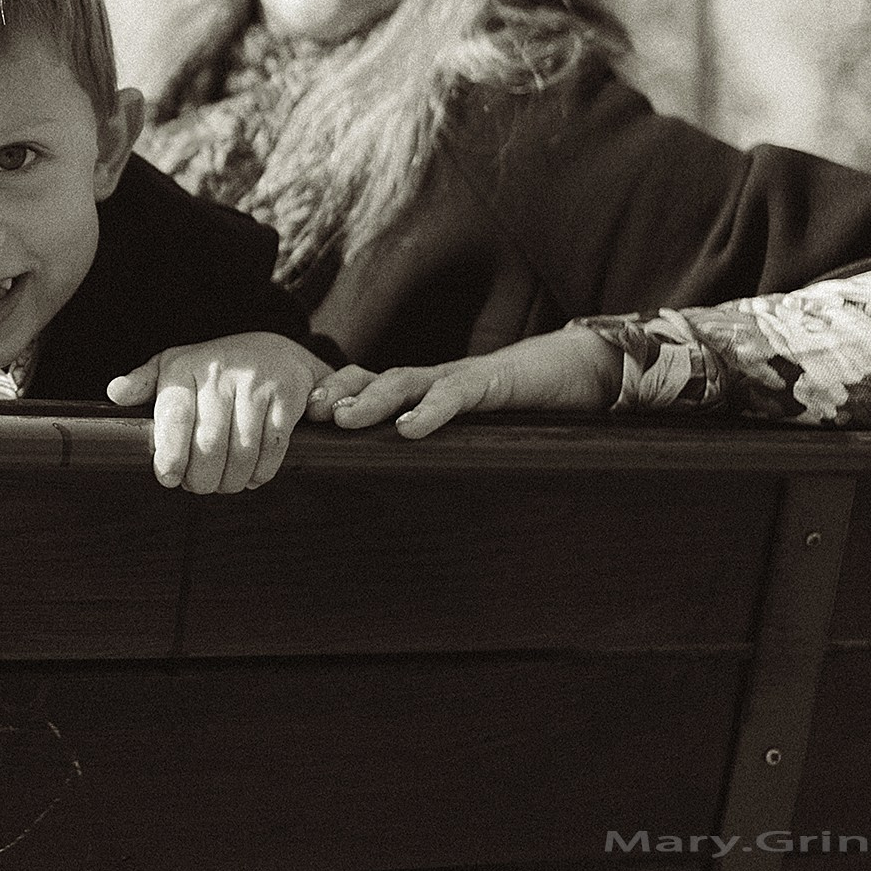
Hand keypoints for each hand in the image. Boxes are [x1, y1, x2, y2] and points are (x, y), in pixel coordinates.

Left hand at [107, 333, 332, 493]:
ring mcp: (256, 383)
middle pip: (209, 442)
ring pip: (242, 450)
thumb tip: (115, 393)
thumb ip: (144, 383)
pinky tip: (253, 476)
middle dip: (203, 477)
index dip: (171, 454)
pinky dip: (262, 471)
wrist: (275, 350)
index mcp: (186, 367)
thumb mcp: (174, 367)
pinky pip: (273, 446)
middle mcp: (221, 373)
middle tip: (200, 486)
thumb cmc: (214, 368)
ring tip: (225, 484)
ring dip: (232, 479)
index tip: (170, 478)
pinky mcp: (288, 395)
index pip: (175, 416)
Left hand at [304, 326, 621, 438]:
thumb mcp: (466, 430)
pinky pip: (457, 392)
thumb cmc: (516, 406)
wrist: (575, 369)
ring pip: (405, 380)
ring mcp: (460, 376)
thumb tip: (394, 501)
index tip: (296, 420)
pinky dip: (432, 408)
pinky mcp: (494, 382)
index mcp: (421, 391)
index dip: (332, 398)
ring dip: (371, 398)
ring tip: (343, 418)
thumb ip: (435, 449)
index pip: (365, 388)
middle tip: (305, 414)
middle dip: (336, 393)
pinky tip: (410, 427)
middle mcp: (432, 380)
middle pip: (372, 378)